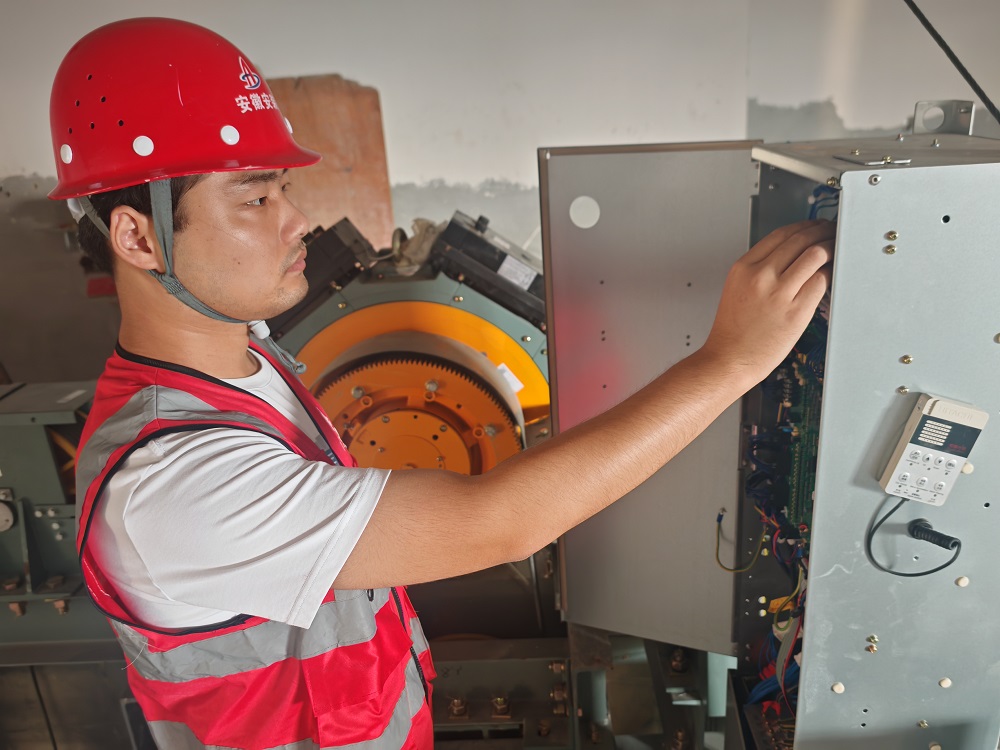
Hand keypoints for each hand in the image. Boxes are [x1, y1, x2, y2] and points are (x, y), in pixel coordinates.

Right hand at [701, 219, 834, 382]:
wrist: (729, 359)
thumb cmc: (733, 331)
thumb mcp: (737, 288)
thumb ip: (760, 269)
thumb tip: (791, 254)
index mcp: (744, 268)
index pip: (780, 234)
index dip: (803, 226)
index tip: (812, 226)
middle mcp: (761, 276)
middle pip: (800, 240)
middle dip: (821, 231)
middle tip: (830, 232)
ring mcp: (779, 293)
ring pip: (815, 255)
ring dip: (830, 247)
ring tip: (836, 248)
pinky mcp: (796, 311)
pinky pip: (821, 281)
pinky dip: (830, 273)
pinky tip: (832, 273)